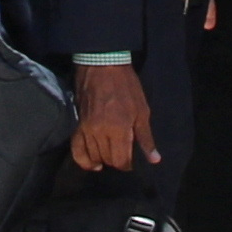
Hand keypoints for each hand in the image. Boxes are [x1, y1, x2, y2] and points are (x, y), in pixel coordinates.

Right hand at [67, 59, 157, 176]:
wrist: (102, 65)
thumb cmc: (127, 87)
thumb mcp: (142, 110)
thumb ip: (146, 137)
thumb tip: (154, 159)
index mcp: (119, 129)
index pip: (120, 160)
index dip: (127, 165)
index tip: (131, 163)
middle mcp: (100, 132)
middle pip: (107, 159)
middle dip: (116, 161)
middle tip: (123, 156)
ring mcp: (86, 129)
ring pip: (93, 156)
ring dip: (102, 160)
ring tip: (110, 157)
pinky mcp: (77, 125)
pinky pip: (76, 149)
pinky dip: (83, 160)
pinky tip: (91, 163)